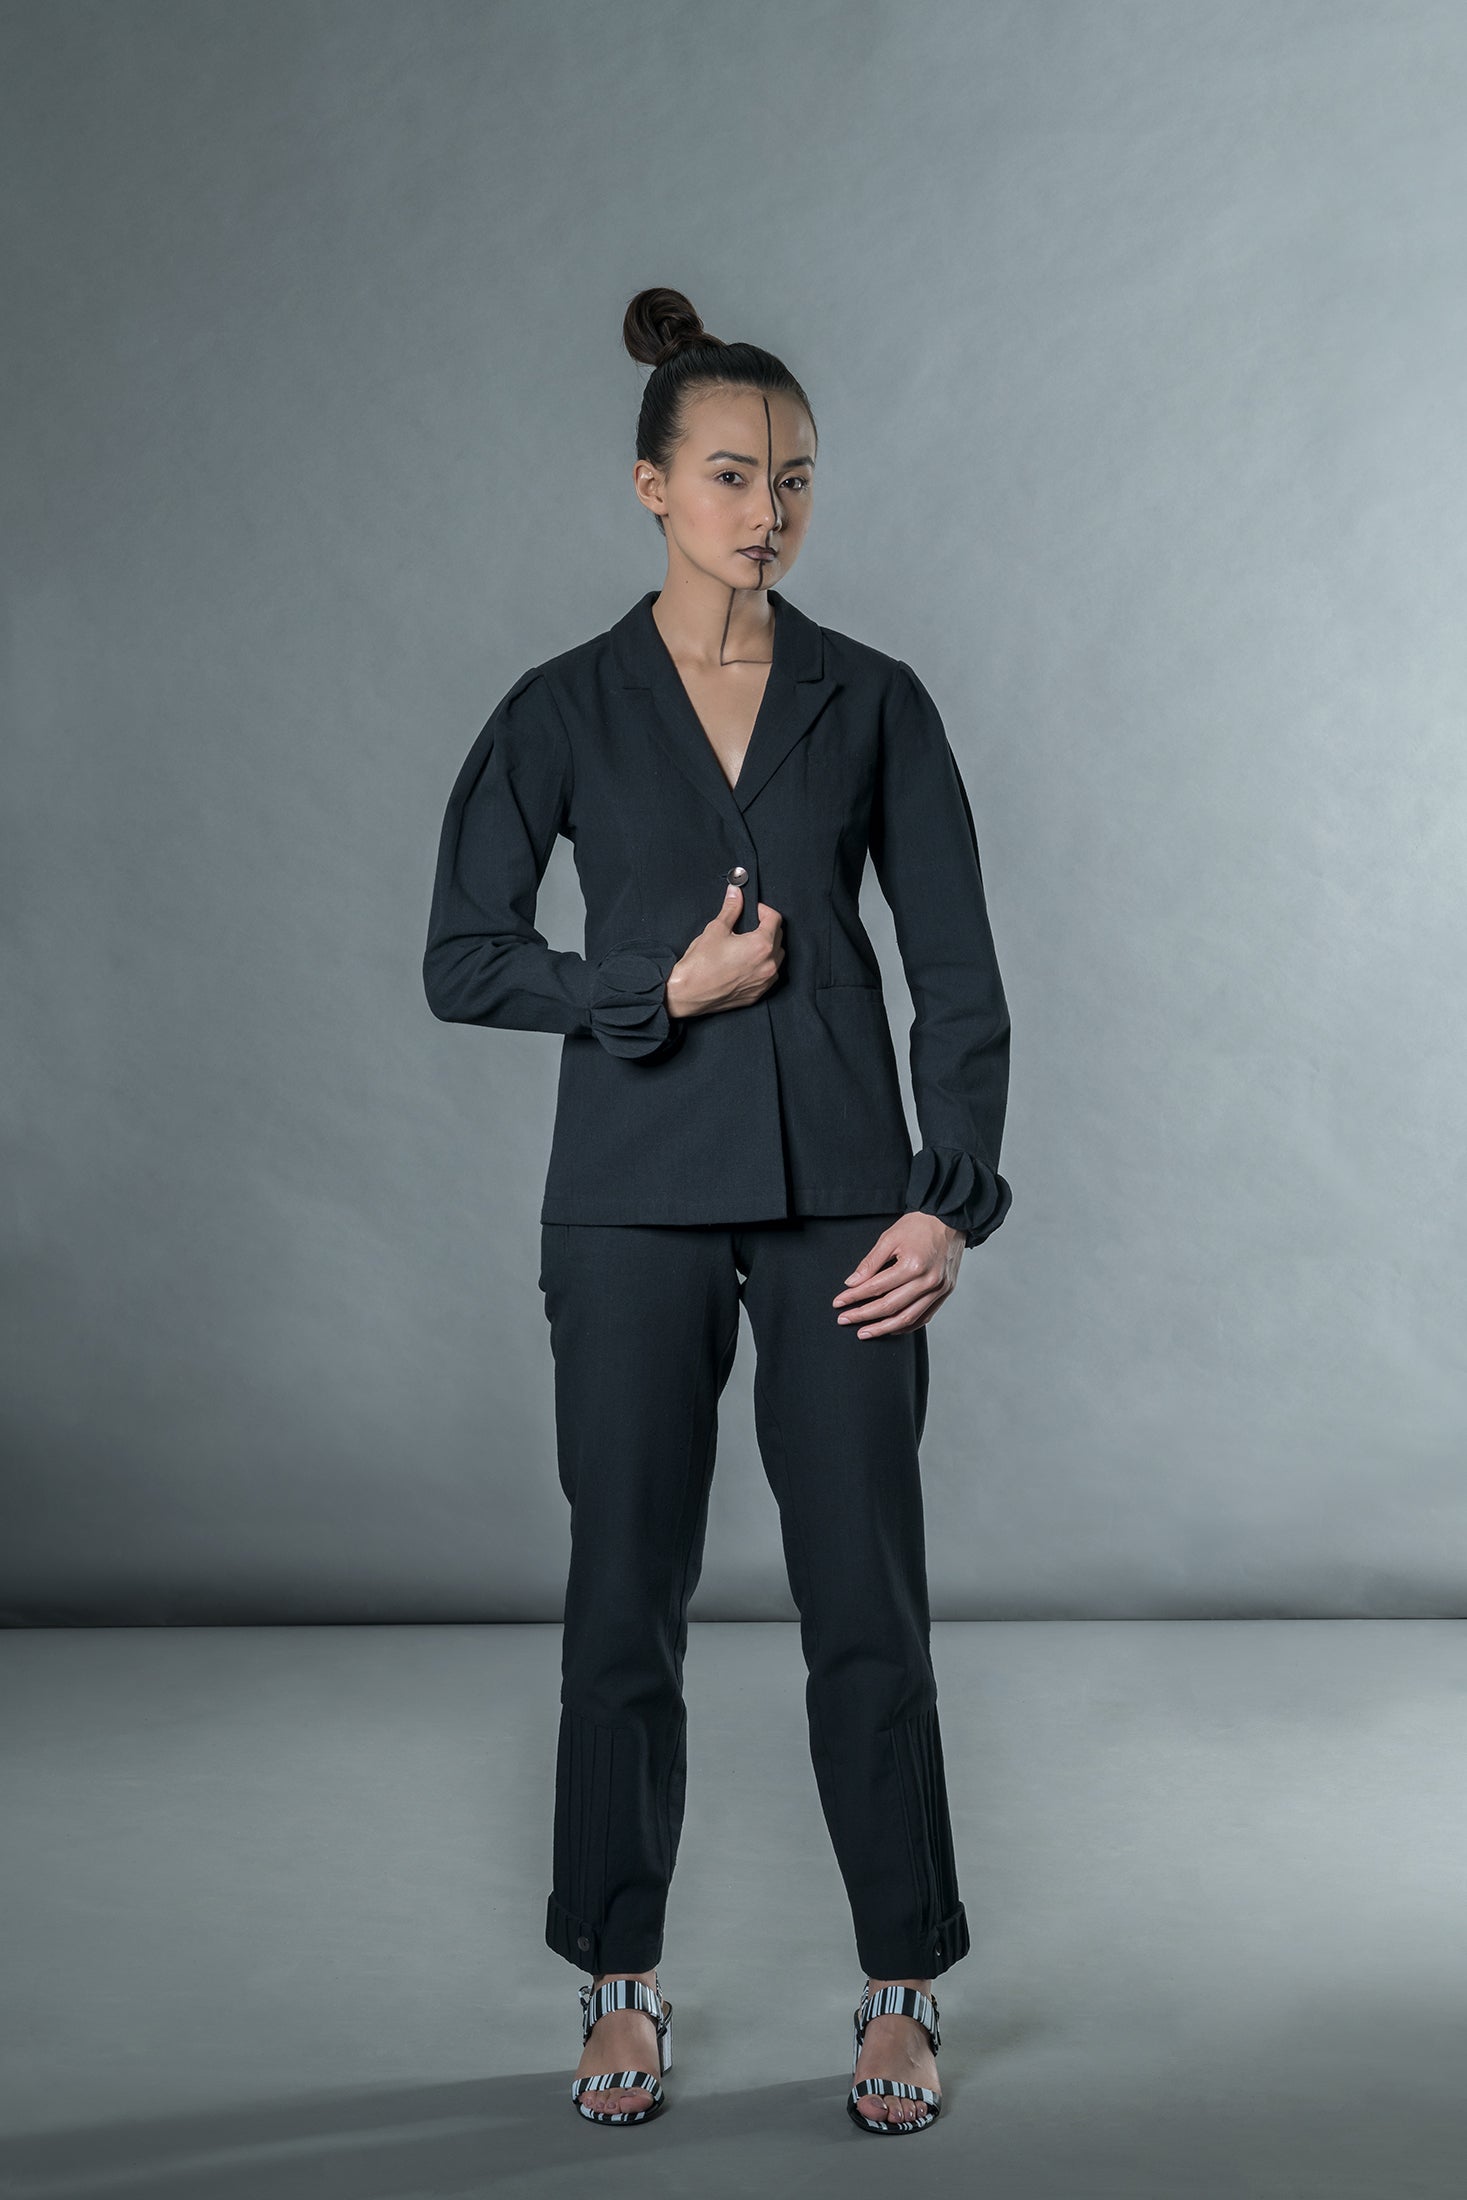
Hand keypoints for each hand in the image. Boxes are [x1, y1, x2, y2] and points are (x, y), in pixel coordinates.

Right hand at [665, 882, 783, 1019]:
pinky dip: (763, 966)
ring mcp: (765, 982)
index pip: (775, 919)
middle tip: (750, 925)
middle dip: (767, 927)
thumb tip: (735, 893)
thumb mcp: (716, 929)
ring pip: (777, 958)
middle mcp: (768, 965)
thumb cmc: (700, 964)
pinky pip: (769, 976)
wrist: (688, 993)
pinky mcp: (758, 994)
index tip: (753, 910)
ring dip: (768, 948)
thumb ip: (731, 909)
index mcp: (761, 945)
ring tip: (748, 945)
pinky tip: (747, 963)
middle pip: (779, 937)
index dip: (763, 910)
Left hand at [831, 1213, 963, 1336]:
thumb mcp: (889, 1238)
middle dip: (864, 1315)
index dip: (854, 1297)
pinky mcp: (945, 1293)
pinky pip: (924, 1317)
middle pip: (890, 1307)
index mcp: (913, 1265)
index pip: (876, 1287)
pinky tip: (890, 1328)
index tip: (839, 1302)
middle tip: (845, 1319)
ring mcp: (939, 1289)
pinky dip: (906, 1326)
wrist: (949, 1220)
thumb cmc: (919, 1226)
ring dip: (883, 1328)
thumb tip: (852, 1283)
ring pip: (907, 1318)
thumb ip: (870, 1263)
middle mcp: (928, 1281)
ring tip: (865, 1332)